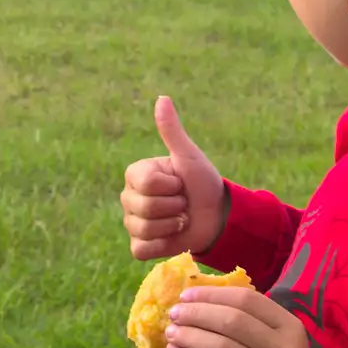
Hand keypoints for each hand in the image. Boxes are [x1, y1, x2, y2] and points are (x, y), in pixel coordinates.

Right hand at [120, 96, 226, 260]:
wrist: (217, 216)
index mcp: (137, 174)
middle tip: (183, 203)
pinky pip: (141, 249)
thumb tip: (162, 98)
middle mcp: (129, 197)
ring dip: (171, 226)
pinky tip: (171, 236)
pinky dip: (161, 245)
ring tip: (181, 219)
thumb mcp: (189, 156)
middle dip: (174, 207)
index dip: (171, 186)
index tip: (180, 183)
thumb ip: (172, 131)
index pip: (148, 185)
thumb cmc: (202, 182)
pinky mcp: (139, 246)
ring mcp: (132, 223)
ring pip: (143, 230)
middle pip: (144, 208)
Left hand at [165, 286, 327, 347]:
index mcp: (290, 327)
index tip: (187, 294)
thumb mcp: (282, 343)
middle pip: (232, 320)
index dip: (212, 293)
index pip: (247, 299)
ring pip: (221, 347)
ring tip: (171, 332)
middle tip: (175, 313)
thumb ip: (252, 322)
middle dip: (197, 313)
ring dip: (190, 335)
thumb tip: (199, 300)